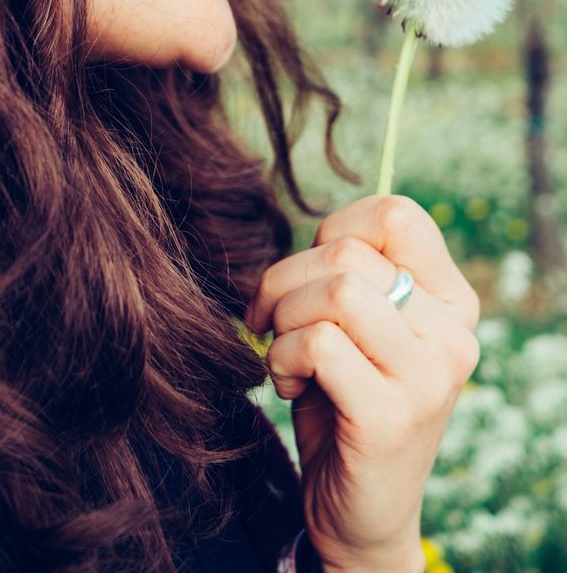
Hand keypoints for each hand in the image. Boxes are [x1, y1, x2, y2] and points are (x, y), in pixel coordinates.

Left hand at [244, 195, 479, 572]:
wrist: (361, 510)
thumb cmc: (345, 397)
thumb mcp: (357, 325)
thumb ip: (351, 272)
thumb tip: (317, 230)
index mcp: (451, 300)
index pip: (397, 215)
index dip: (336, 229)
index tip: (310, 273)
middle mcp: (454, 334)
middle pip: (347, 254)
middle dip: (285, 280)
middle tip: (271, 321)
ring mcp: (429, 378)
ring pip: (336, 292)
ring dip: (283, 319)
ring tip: (286, 355)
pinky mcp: (391, 418)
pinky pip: (318, 344)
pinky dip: (282, 357)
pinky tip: (290, 385)